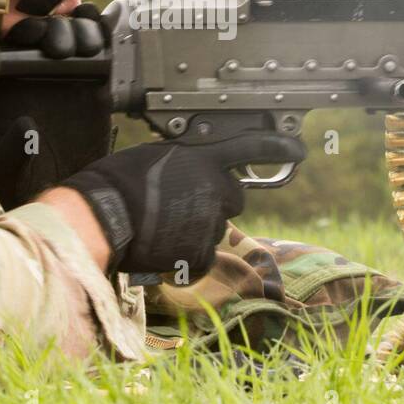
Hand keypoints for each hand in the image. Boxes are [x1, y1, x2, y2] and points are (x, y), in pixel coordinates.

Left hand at [0, 3, 112, 209]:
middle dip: (57, 28)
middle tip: (62, 49)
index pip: (15, 45)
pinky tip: (106, 38)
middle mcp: (38, 77)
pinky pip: (101, 53)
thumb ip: (14, 151)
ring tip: (86, 48)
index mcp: (10, 87)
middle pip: (48, 31)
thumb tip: (25, 126)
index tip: (32, 38)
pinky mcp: (96, 87)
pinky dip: (106, 39)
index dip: (25, 32)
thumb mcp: (9, 171)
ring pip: (76, 34)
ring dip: (83, 30)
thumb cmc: (24, 185)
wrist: (60, 194)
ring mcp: (68, 79)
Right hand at [59, 132, 307, 276]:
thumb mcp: (157, 156)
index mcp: (203, 159)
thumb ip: (186, 162)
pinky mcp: (202, 251)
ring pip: (217, 229)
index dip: (277, 148)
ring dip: (198, 229)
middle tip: (184, 206)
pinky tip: (165, 246)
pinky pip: (205, 255)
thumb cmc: (119, 180)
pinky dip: (189, 255)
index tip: (298, 150)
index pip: (250, 148)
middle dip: (216, 203)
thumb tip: (192, 173)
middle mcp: (214, 188)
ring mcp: (211, 221)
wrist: (105, 216)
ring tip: (163, 226)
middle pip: (235, 199)